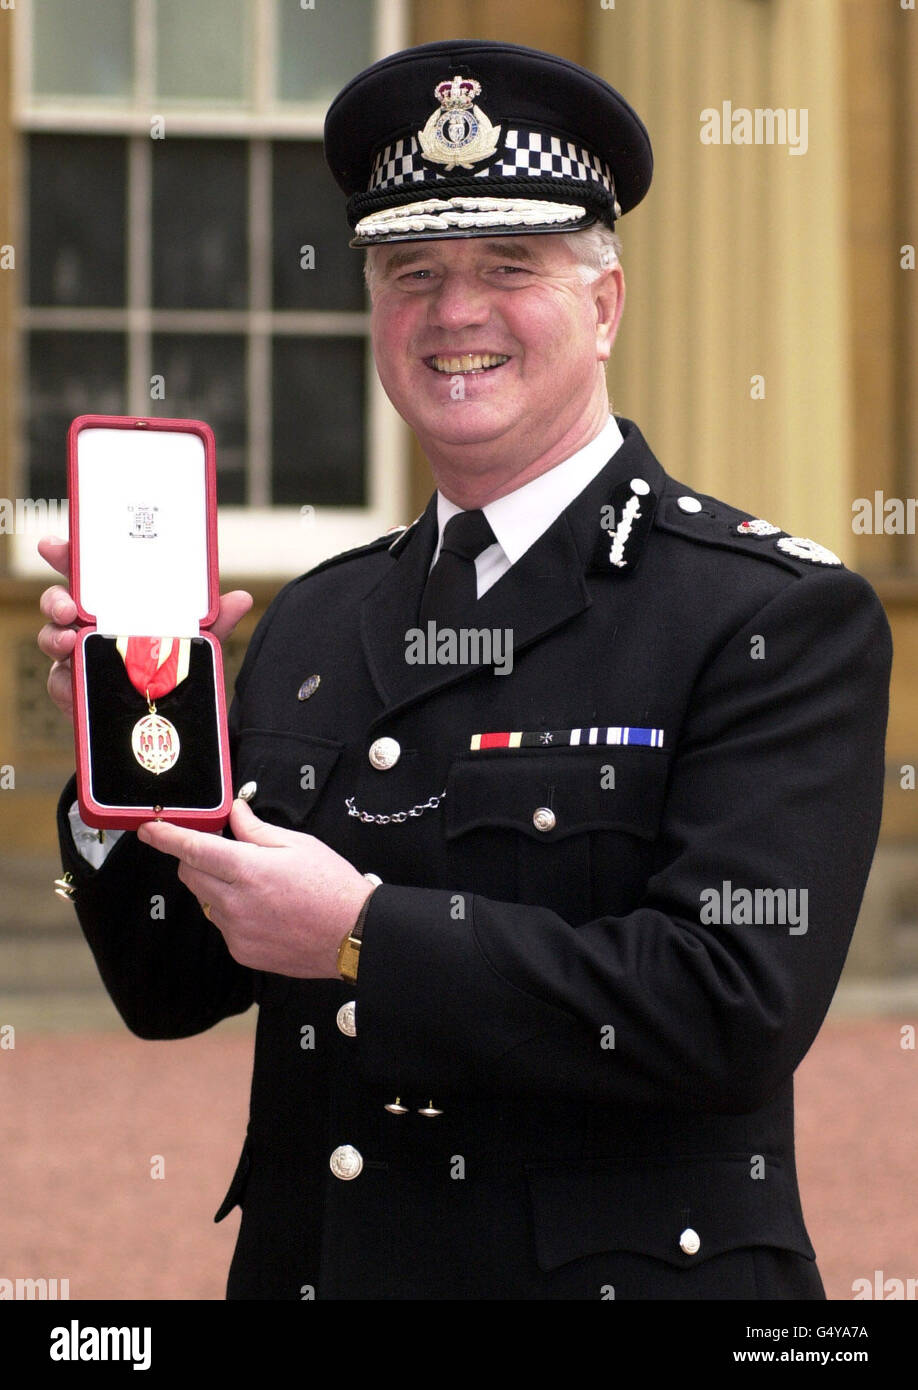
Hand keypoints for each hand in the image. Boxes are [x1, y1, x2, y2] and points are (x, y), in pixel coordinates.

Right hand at [36, 535, 253, 718]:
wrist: (163, 718)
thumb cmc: (170, 668)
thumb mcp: (195, 642)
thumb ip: (215, 621)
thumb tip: (241, 598)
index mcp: (113, 605)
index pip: (86, 574)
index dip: (67, 557)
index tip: (53, 546)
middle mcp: (89, 626)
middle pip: (60, 602)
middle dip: (56, 599)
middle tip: (67, 607)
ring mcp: (76, 656)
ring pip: (52, 638)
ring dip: (55, 636)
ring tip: (70, 640)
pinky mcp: (71, 687)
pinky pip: (58, 680)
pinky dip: (62, 678)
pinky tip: (72, 674)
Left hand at [136, 798, 373, 977]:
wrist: (354, 936)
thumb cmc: (332, 887)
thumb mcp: (299, 845)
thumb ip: (257, 830)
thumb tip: (235, 813)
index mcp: (249, 870)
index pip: (194, 849)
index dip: (166, 837)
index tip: (148, 828)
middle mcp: (235, 904)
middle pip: (191, 874)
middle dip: (195, 858)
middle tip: (221, 851)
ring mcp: (236, 932)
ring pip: (206, 901)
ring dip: (217, 886)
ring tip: (258, 885)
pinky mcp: (241, 952)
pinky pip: (222, 925)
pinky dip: (232, 912)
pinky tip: (265, 910)